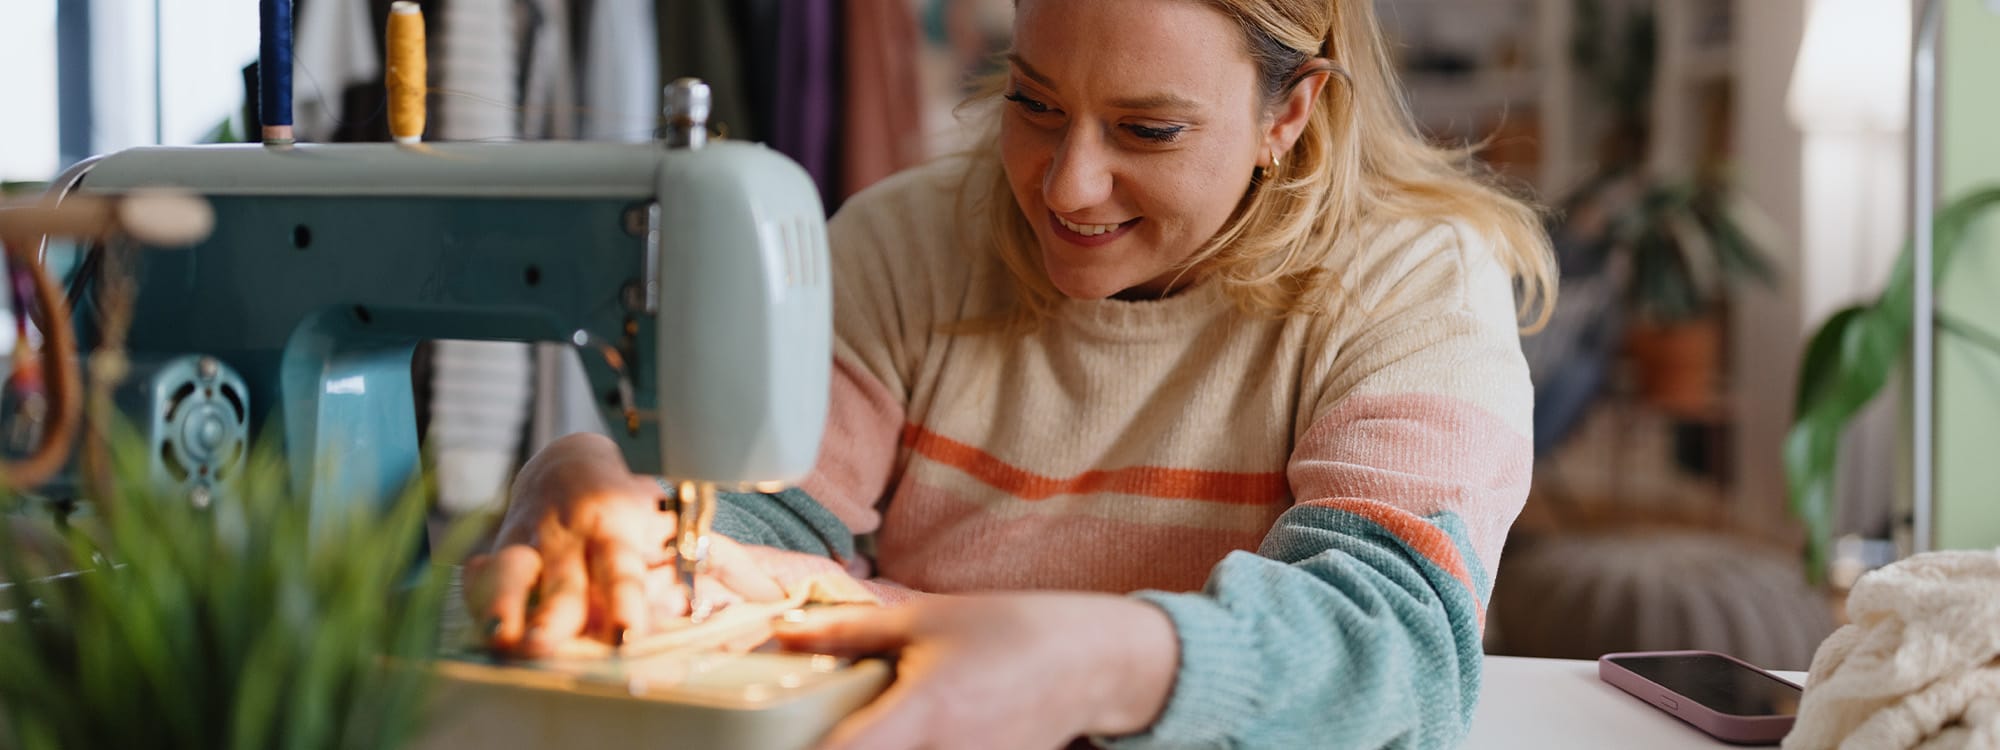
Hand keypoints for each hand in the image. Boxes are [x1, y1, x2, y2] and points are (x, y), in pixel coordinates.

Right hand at [461, 433, 786, 655]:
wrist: (568, 461)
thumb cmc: (633, 504)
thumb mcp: (678, 522)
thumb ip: (723, 562)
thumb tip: (775, 596)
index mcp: (618, 529)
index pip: (620, 570)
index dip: (622, 600)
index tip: (625, 631)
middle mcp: (570, 540)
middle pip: (561, 583)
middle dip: (555, 614)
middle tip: (548, 644)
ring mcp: (530, 546)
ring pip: (510, 577)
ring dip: (504, 608)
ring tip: (501, 637)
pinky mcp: (497, 553)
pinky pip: (477, 575)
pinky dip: (472, 594)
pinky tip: (472, 617)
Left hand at [774, 593, 1179, 749]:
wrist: (1092, 662)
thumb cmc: (1011, 632)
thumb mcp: (926, 619)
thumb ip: (849, 632)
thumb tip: (784, 632)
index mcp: (920, 715)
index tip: (769, 742)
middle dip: (836, 749)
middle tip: (811, 733)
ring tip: (858, 730)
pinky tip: (902, 738)